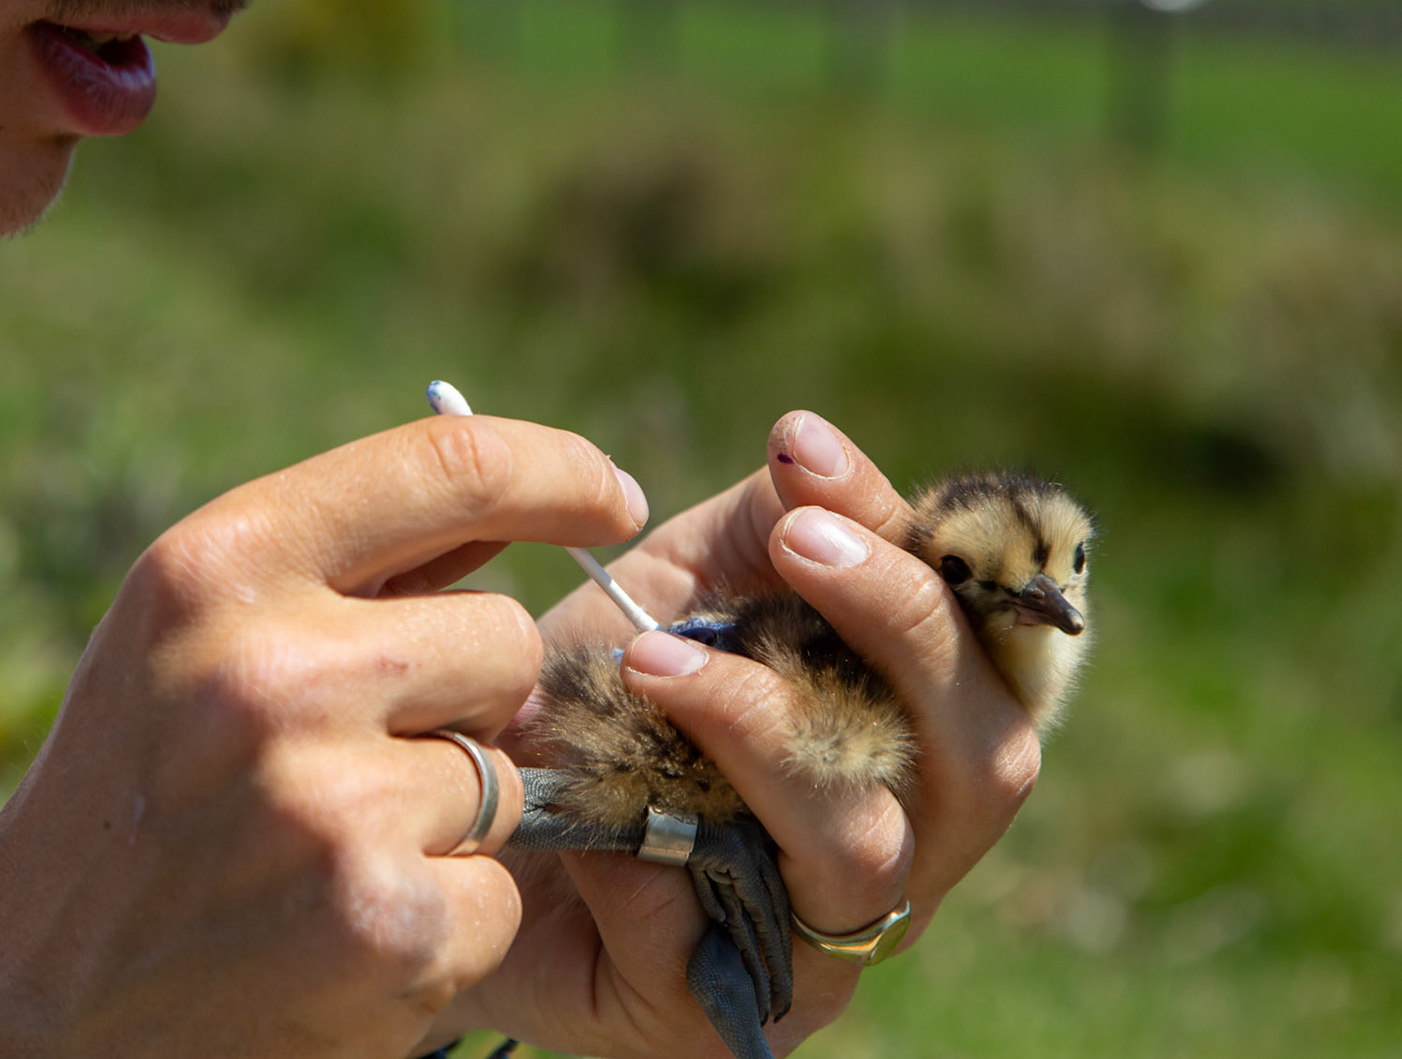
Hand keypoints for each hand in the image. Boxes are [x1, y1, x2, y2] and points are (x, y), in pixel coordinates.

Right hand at [0, 416, 646, 1056]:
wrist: (28, 1004)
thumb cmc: (134, 790)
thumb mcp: (191, 636)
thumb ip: (344, 565)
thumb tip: (528, 496)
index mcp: (218, 566)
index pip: (448, 462)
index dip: (556, 470)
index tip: (610, 498)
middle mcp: (269, 669)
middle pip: (506, 634)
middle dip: (467, 694)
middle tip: (359, 755)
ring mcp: (329, 805)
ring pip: (511, 769)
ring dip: (453, 813)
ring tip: (326, 849)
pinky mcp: (385, 926)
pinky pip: (504, 889)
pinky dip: (449, 917)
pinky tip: (344, 932)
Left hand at [441, 411, 1041, 1057]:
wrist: (458, 829)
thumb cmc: (597, 705)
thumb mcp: (679, 590)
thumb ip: (761, 523)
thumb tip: (810, 448)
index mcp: (915, 735)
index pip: (988, 641)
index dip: (919, 543)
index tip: (800, 446)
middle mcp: (902, 846)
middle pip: (985, 754)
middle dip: (897, 626)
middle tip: (791, 544)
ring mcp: (822, 946)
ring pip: (865, 852)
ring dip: (764, 734)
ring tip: (650, 662)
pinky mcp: (721, 1016)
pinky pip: (715, 936)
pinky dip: (646, 853)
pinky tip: (579, 807)